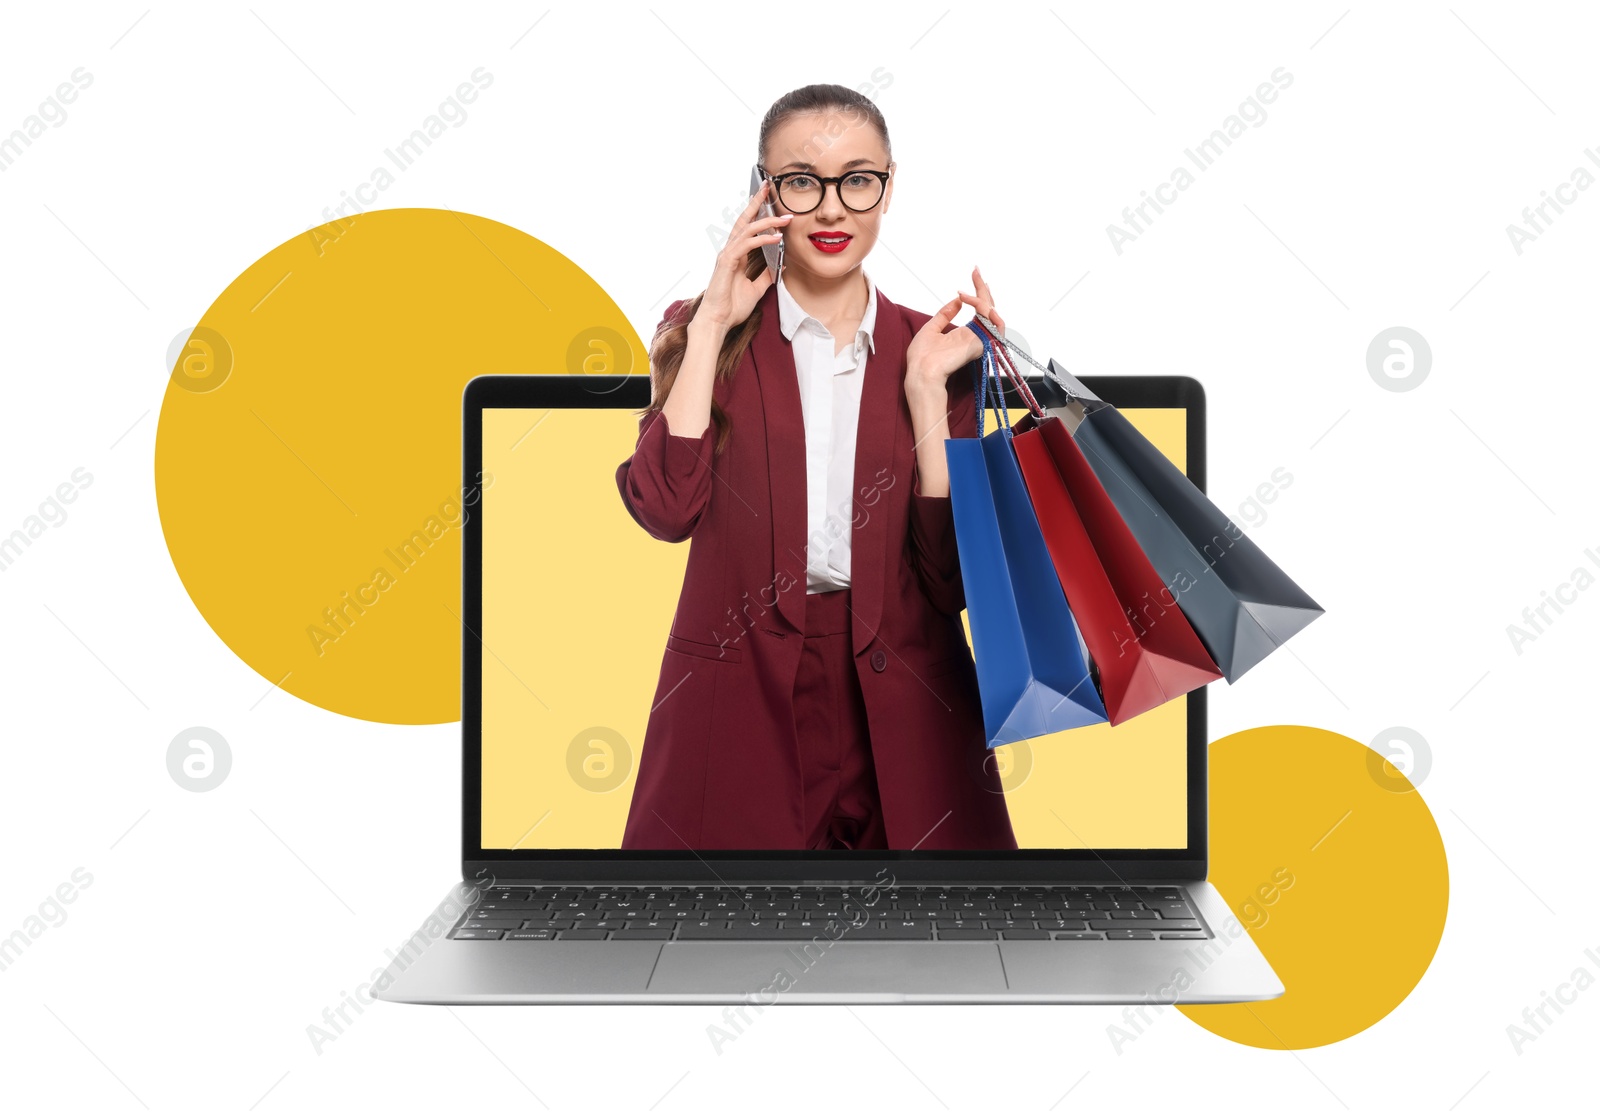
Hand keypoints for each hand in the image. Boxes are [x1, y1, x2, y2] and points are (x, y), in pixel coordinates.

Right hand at [693, 179, 790, 331]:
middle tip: (768, 186)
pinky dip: (762, 239)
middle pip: (744, 220)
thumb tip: (782, 265)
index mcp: (736, 256)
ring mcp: (727, 255)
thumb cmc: (732, 307)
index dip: (758, 213)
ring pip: (747, 229)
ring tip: (786, 218)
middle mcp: (730, 251)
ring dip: (767, 221)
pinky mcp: (727, 262)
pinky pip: (747, 244)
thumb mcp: (756, 290)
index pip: (748, 228)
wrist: (718, 322)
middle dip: (757, 202)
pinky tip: (776, 237)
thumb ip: (767, 276)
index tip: (768, 199)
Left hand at [905, 266, 1005, 399]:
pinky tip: (971, 300)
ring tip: (965, 293)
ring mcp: (980, 340)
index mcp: (965, 334)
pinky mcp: (982, 342)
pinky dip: (984, 308)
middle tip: (975, 270)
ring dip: (981, 297)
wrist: (921, 371)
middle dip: (982, 288)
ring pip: (991, 312)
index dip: (978, 292)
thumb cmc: (922, 356)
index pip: (978, 310)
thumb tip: (957, 300)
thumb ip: (945, 314)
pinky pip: (992, 321)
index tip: (974, 273)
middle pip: (988, 308)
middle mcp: (976, 336)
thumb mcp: (932, 327)